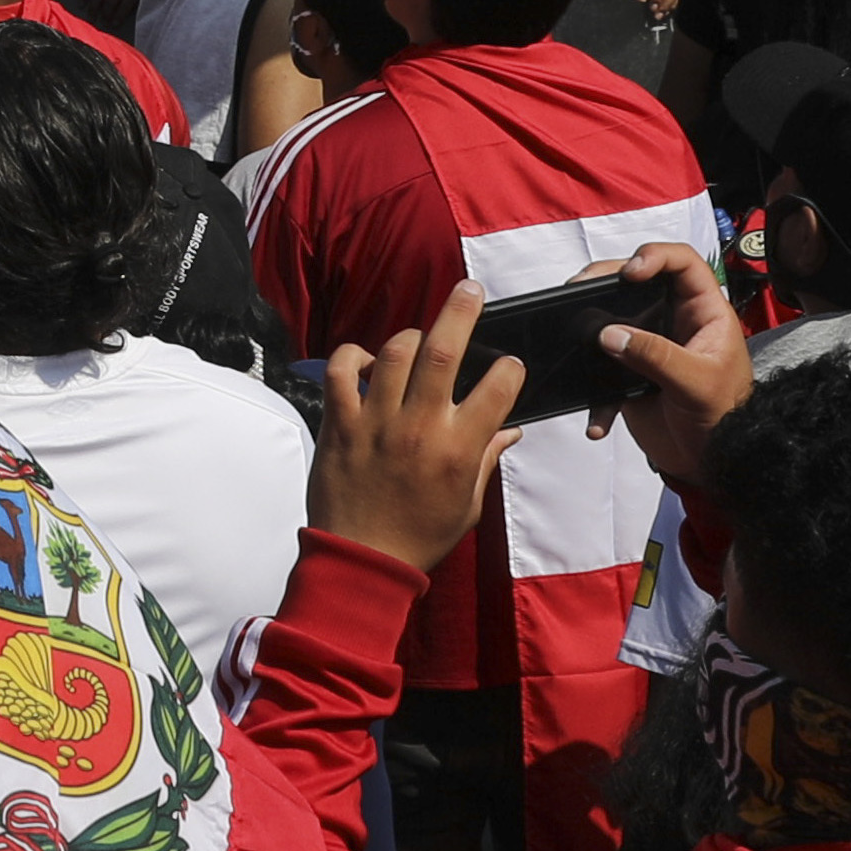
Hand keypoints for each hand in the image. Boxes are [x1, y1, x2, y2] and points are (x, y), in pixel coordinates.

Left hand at [304, 286, 525, 573]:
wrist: (362, 561)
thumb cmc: (419, 536)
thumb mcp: (467, 504)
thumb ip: (487, 459)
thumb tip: (510, 430)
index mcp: (458, 451)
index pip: (497, 390)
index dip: (509, 369)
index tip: (510, 363)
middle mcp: (419, 428)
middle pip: (442, 351)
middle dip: (461, 312)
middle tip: (470, 289)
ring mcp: (376, 422)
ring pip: (393, 353)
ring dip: (410, 336)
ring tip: (421, 337)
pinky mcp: (340, 423)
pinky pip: (341, 371)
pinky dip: (352, 356)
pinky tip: (365, 360)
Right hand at [597, 238, 756, 489]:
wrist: (713, 465)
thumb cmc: (724, 419)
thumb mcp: (697, 383)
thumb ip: (656, 356)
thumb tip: (609, 335)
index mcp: (704, 313)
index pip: (683, 263)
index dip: (656, 257)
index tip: (631, 273)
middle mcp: (674, 321)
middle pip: (639, 283)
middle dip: (607, 278)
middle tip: (579, 286)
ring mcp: (649, 346)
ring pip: (613, 318)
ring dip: (589, 322)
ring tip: (567, 322)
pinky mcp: (629, 374)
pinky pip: (602, 369)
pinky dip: (593, 391)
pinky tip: (598, 418)